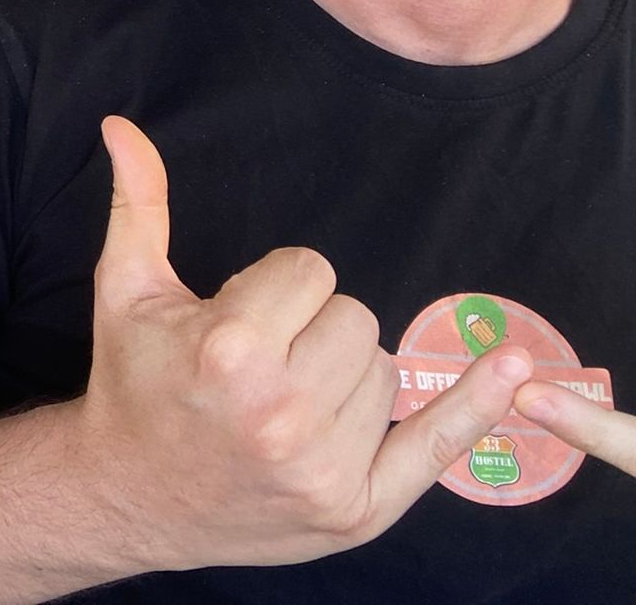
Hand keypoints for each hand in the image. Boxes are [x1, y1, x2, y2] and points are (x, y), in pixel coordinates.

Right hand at [72, 116, 533, 572]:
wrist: (125, 499)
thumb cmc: (130, 384)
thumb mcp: (125, 289)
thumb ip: (139, 203)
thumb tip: (122, 124)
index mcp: (230, 349)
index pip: (311, 272)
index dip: (274, 287)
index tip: (239, 319)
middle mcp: (282, 412)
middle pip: (356, 319)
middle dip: (312, 328)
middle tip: (258, 365)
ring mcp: (323, 468)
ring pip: (388, 370)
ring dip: (346, 375)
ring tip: (282, 403)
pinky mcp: (354, 511)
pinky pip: (437, 443)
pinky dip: (476, 406)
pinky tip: (513, 368)